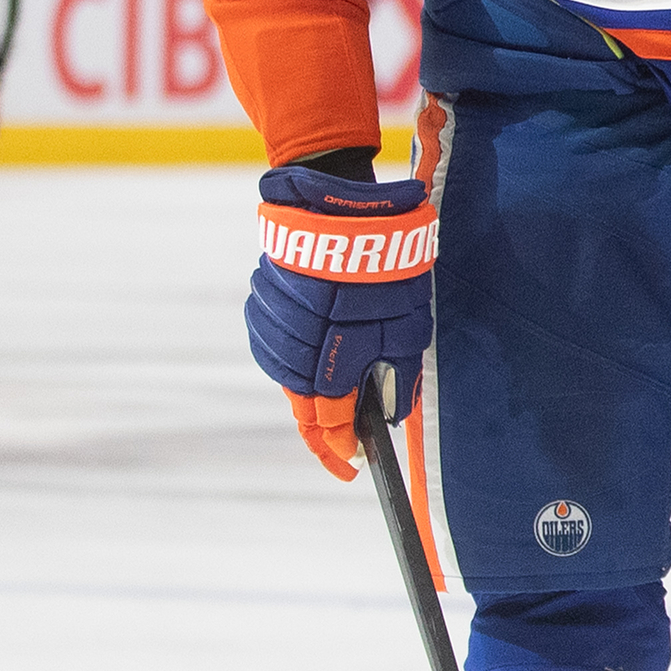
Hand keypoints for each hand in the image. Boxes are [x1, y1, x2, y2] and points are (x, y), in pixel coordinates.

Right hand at [244, 166, 436, 481]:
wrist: (341, 203)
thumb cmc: (387, 264)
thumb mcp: (408, 324)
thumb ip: (396, 375)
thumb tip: (387, 415)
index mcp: (331, 359)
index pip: (326, 423)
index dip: (337, 449)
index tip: (349, 467)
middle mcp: (293, 347)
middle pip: (303, 402)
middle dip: (325, 419)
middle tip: (345, 430)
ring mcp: (272, 322)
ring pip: (286, 371)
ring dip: (309, 380)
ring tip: (335, 369)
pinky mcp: (261, 297)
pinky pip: (273, 339)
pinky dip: (293, 348)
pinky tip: (314, 336)